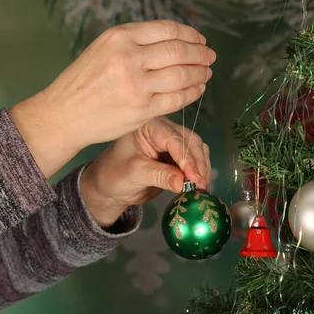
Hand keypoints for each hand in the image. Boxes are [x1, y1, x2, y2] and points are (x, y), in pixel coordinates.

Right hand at [10, 20, 215, 178]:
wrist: (65, 113)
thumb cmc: (84, 82)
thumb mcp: (104, 48)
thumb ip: (135, 43)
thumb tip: (174, 42)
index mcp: (120, 37)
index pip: (167, 29)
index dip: (190, 35)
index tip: (199, 40)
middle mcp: (129, 57)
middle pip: (179, 51)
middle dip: (200, 54)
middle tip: (209, 57)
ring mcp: (137, 85)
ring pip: (182, 75)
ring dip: (200, 73)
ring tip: (206, 73)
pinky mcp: (142, 110)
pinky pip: (177, 99)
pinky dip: (192, 93)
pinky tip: (197, 89)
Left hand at [79, 117, 210, 227]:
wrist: (111, 186)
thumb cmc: (115, 174)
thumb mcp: (134, 174)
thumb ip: (159, 176)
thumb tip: (183, 182)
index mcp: (149, 126)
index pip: (172, 139)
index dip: (186, 157)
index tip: (193, 176)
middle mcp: (164, 130)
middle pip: (190, 142)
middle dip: (197, 164)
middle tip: (200, 184)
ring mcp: (173, 143)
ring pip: (197, 150)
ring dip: (202, 168)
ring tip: (201, 188)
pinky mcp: (179, 157)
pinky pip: (196, 161)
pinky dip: (200, 172)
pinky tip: (199, 186)